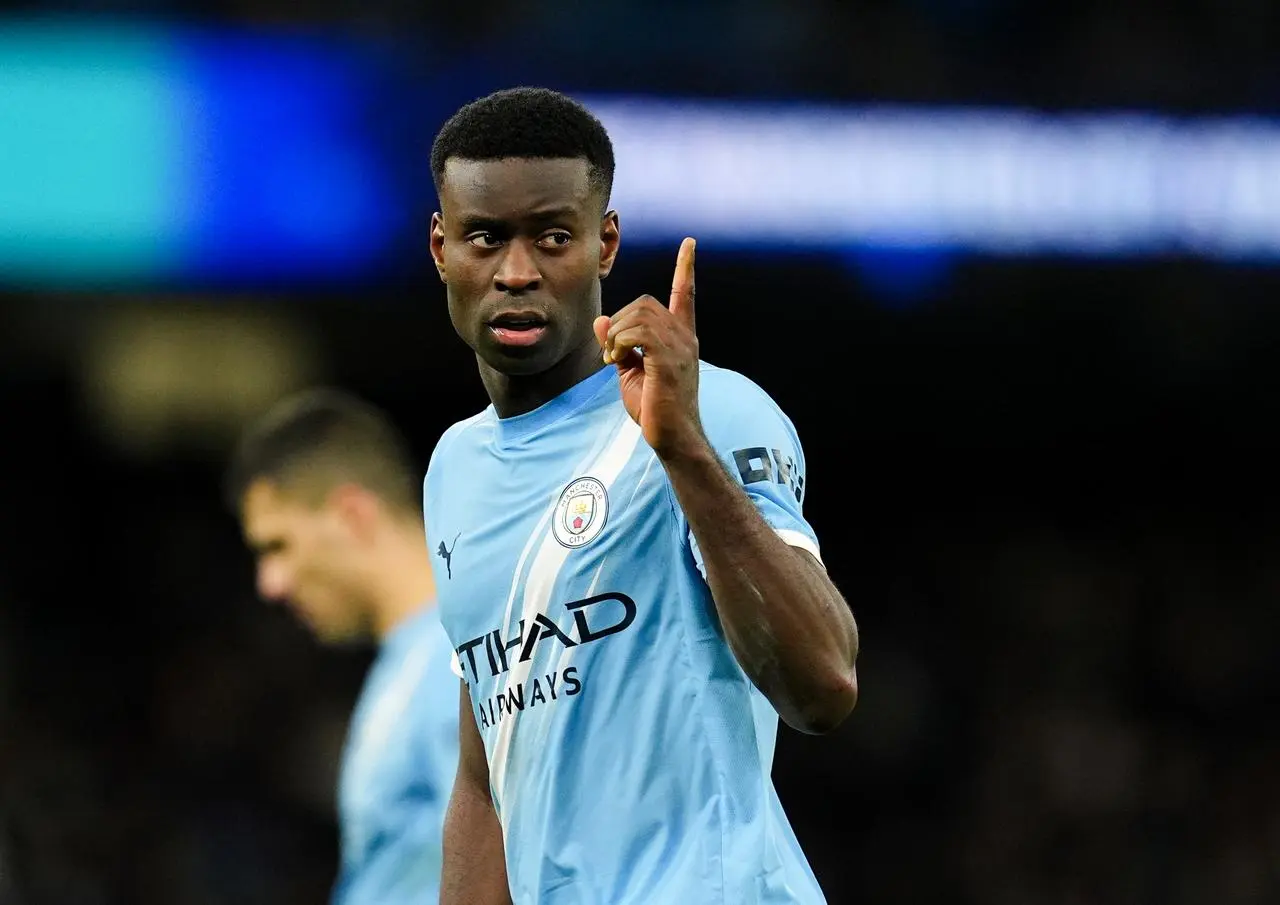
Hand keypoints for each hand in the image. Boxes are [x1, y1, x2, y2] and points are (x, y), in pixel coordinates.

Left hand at [594, 237, 706, 459]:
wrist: (673, 437)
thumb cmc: (655, 408)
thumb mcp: (631, 372)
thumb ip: (618, 345)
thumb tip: (601, 321)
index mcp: (680, 338)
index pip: (685, 295)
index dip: (685, 268)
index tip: (689, 244)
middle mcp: (684, 337)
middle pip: (645, 303)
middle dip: (619, 321)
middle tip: (611, 352)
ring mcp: (679, 347)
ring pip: (639, 315)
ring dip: (616, 334)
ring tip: (613, 358)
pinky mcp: (669, 360)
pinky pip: (637, 333)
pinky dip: (619, 343)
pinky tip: (616, 360)